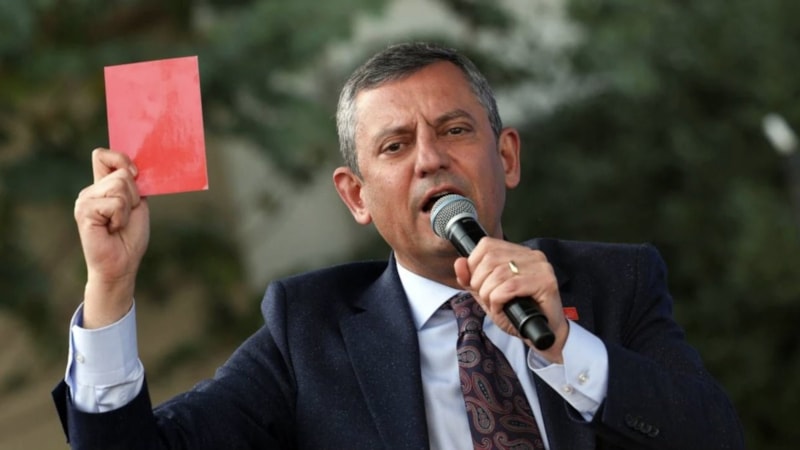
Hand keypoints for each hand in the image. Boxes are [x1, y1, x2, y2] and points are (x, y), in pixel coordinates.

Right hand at [74, 148, 149, 327]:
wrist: (122, 264)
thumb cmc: (130, 236)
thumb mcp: (136, 204)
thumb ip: (132, 184)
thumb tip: (133, 166)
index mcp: (101, 186)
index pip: (103, 155)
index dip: (121, 159)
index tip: (135, 175)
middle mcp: (89, 191)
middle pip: (121, 173)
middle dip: (133, 195)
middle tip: (125, 216)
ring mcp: (84, 201)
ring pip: (120, 186)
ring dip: (127, 208)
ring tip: (118, 223)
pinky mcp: (84, 212)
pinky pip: (116, 203)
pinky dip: (121, 218)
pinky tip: (112, 229)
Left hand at [453, 238, 568, 362]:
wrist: (542, 336)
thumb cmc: (517, 314)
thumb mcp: (487, 296)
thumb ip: (471, 280)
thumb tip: (459, 263)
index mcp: (518, 253)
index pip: (486, 245)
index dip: (473, 264)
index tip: (475, 283)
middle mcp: (532, 255)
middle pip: (490, 259)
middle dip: (479, 282)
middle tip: (486, 299)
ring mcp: (541, 268)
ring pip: (498, 273)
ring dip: (488, 294)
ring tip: (495, 306)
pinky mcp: (546, 283)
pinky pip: (510, 286)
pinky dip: (499, 300)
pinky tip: (502, 308)